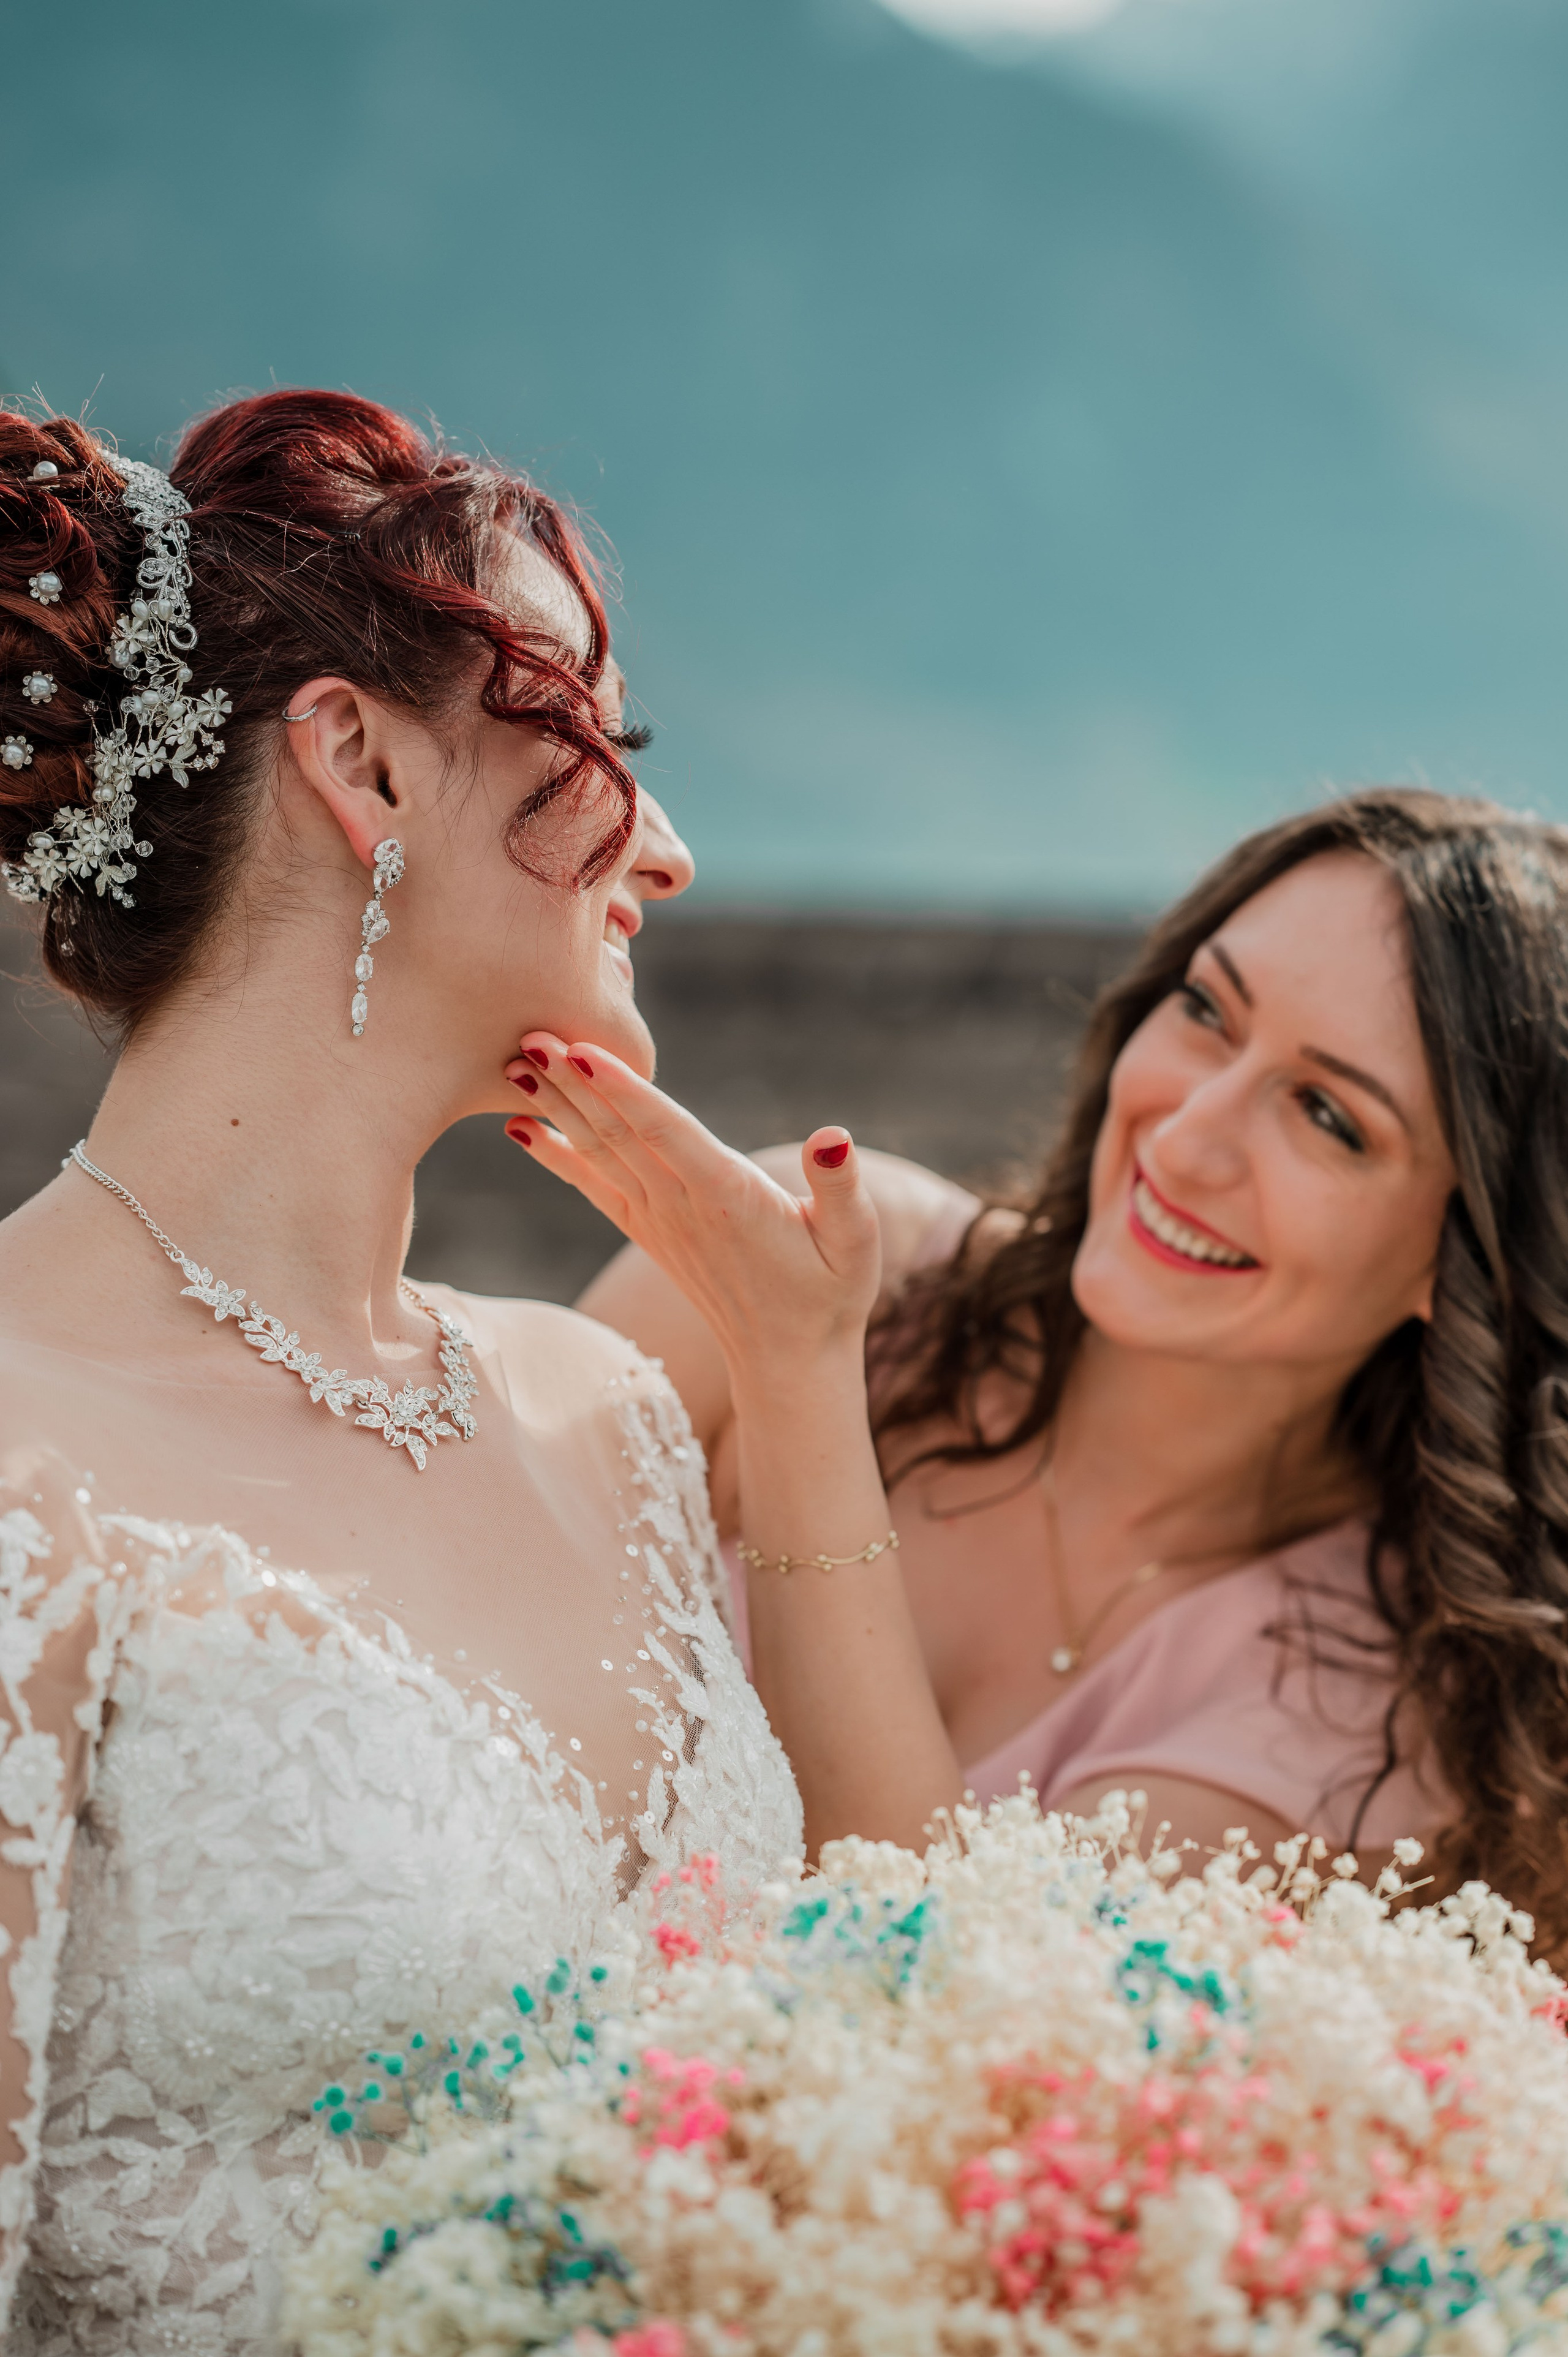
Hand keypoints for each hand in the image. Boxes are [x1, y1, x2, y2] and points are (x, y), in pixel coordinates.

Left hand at [501, 1035, 881, 1378]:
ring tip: (514, 1063)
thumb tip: (833, 1138)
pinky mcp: (648, 1231)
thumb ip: (842, 1188)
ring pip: (600, 1152)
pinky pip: (594, 1187)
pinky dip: (556, 1157)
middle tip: (528, 1033)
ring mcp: (658, 1220)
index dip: (624, 1090)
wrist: (788, 1359)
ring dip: (557, 1107)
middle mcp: (681, 1206)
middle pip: (618, 1133)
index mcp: (728, 1196)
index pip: (667, 1133)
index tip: (582, 1051)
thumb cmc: (830, 1294)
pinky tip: (520, 1128)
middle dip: (573, 1083)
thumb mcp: (856, 1241)